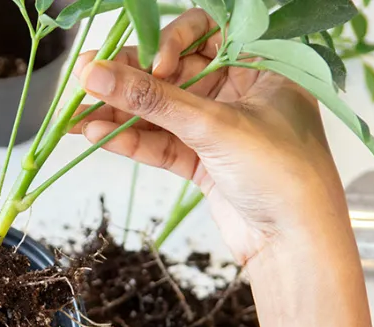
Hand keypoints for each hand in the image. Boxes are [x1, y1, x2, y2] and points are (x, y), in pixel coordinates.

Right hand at [71, 8, 349, 265]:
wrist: (296, 246)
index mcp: (262, 65)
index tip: (150, 64)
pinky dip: (131, 141)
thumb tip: (96, 73)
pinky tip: (98, 135)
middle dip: (130, 78)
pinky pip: (161, 144)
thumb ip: (152, 99)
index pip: (207, 32)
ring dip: (121, 113)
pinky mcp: (204, 164)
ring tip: (77, 114)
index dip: (171, 41)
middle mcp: (241, 92)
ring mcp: (220, 130)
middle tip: (87, 79)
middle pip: (174, 73)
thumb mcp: (215, 126)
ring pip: (162, 112)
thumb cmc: (283, 174)